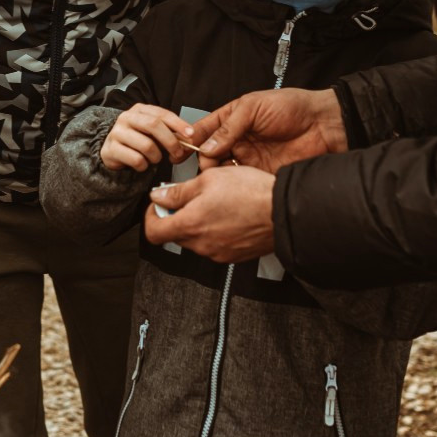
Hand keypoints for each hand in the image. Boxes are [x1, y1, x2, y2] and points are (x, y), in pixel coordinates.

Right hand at [100, 103, 195, 173]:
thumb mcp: (153, 132)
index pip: (162, 114)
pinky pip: (136, 159)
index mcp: (139, 110)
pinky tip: (142, 164)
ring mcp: (117, 133)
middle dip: (170, 141)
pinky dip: (144, 166)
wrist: (113, 151)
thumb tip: (188, 138)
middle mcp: (127, 118)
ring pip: (146, 145)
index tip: (190, 134)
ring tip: (154, 158)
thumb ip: (169, 132)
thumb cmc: (137, 140)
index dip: (178, 124)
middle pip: (153, 125)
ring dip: (156, 157)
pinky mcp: (111, 149)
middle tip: (178, 152)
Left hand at [144, 165, 276, 260]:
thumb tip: (159, 196)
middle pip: (175, 235)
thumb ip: (178, 191)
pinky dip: (215, 231)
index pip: (153, 232)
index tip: (159, 204)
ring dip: (198, 223)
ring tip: (215, 203)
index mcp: (190, 225)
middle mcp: (201, 245)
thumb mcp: (209, 179)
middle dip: (177, 216)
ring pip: (196, 239)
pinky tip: (229, 215)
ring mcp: (217, 253)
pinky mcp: (233, 256)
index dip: (152, 216)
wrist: (284, 211)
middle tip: (190, 197)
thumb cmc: (250, 192)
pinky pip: (214, 244)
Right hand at [190, 88, 346, 172]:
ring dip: (216, 176)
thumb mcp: (254, 107)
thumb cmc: (292, 107)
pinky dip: (232, 186)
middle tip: (203, 167)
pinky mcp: (260, 174)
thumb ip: (229, 126)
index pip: (204, 130)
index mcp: (232, 119)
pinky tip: (230, 186)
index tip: (179, 150)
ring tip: (213, 179)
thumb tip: (207, 146)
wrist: (324, 126)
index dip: (190, 140)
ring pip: (222, 171)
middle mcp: (238, 139)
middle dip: (202, 161)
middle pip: (209, 154)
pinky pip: (240, 182)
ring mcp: (248, 158)